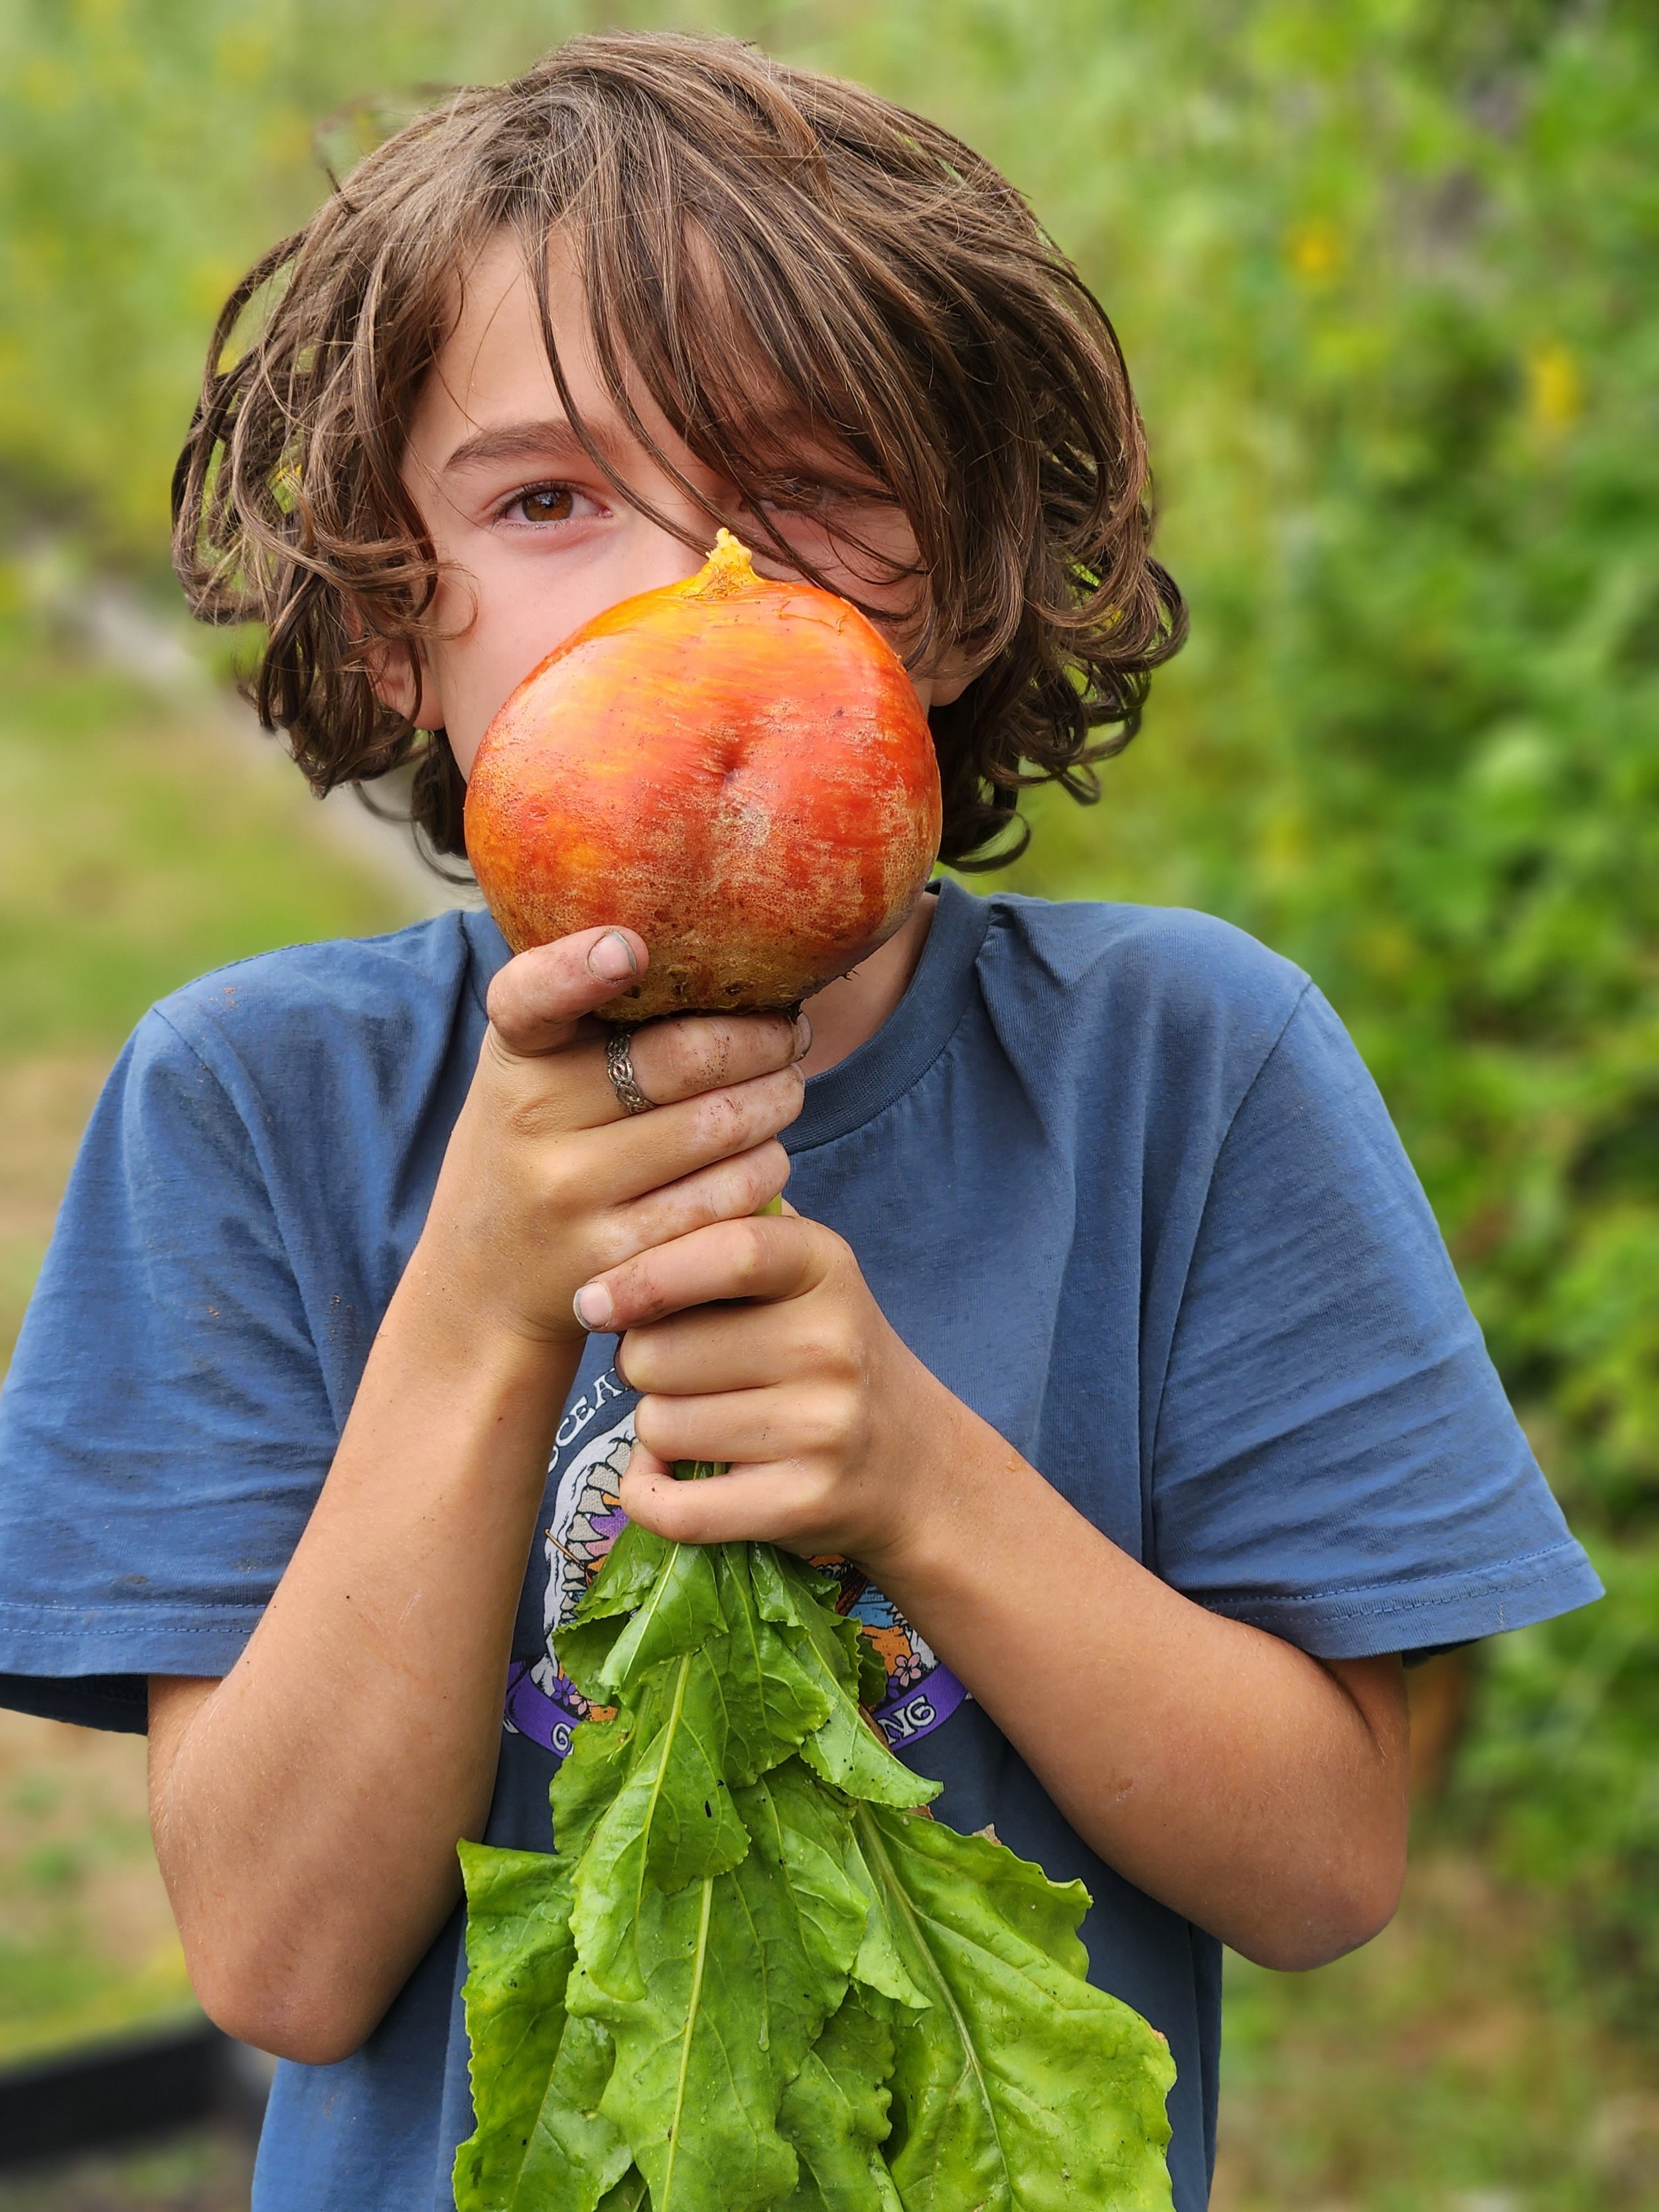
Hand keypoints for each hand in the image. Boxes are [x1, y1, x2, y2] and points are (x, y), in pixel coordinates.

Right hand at [416, 928, 810, 1348]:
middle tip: (791, 1032)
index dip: (575, 968)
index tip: (627, 948)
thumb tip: (719, 943)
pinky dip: (766, 1166)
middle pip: (683, 1058)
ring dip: (778, 1100)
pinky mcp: (620, 1260)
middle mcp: (532, 1121)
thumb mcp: (529, 1071)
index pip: (530, 997)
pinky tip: (766, 1153)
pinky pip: (730, 1198)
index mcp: (514, 1056)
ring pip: (722, 1127)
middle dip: (762, 1039)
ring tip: (786, 1087)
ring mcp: (572, 1195)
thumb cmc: (536, 1143)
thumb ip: (586, 1011)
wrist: (482, 1282)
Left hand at [574, 1209, 968, 1571]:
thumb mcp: (799, 1272)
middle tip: (678, 1373)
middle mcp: (830, 1342)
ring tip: (701, 1421)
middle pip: (657, 1353)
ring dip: (655, 1430)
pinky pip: (676, 1506)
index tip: (591, 1304)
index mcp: (823, 1265)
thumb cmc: (824, 1354)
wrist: (914, 1464)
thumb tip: (612, 1264)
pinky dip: (648, 1496)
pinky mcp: (803, 1502)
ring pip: (658, 1427)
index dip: (644, 1276)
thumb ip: (719, 1237)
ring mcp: (822, 1427)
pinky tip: (667, 1479)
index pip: (727, 1251)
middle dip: (640, 1366)